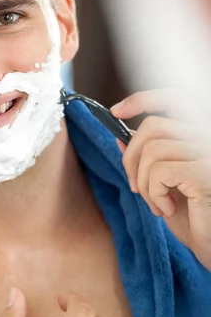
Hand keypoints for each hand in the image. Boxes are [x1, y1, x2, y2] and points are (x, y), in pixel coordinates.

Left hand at [111, 88, 210, 269]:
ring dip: (145, 184)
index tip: (116, 111)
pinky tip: (168, 210)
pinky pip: (160, 170)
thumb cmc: (195, 218)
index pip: (174, 98)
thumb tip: (121, 136)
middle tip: (136, 187)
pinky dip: (154, 193)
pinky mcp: (205, 170)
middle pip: (152, 126)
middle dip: (131, 158)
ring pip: (152, 151)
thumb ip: (147, 158)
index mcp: (200, 135)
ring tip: (158, 205)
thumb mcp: (164, 184)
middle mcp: (208, 137)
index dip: (142, 100)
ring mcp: (208, 152)